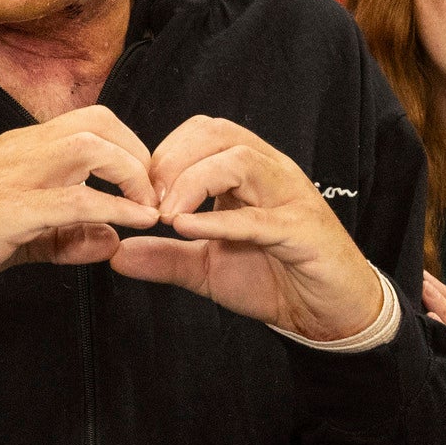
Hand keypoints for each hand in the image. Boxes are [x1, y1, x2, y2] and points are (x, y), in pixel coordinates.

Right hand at [0, 106, 160, 305]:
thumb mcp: (29, 235)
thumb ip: (72, 234)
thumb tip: (114, 239)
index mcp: (25, 146)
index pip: (93, 121)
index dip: (132, 146)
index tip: (149, 185)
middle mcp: (21, 149)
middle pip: (98, 123)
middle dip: (139, 155)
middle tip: (156, 196)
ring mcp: (13, 175)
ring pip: (89, 147)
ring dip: (130, 175)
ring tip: (147, 209)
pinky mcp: (9, 210)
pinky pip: (74, 199)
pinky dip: (113, 208)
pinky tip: (132, 224)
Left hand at [109, 116, 386, 341]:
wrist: (328, 313)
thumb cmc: (275, 279)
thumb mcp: (207, 267)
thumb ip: (165, 257)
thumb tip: (117, 253)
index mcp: (247, 172)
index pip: (203, 131)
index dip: (164, 152)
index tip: (139, 191)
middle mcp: (270, 173)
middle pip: (218, 133)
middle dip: (172, 160)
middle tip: (147, 200)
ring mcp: (289, 198)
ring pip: (239, 160)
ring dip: (192, 182)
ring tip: (166, 216)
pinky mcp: (302, 232)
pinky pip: (258, 217)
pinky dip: (218, 220)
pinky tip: (185, 228)